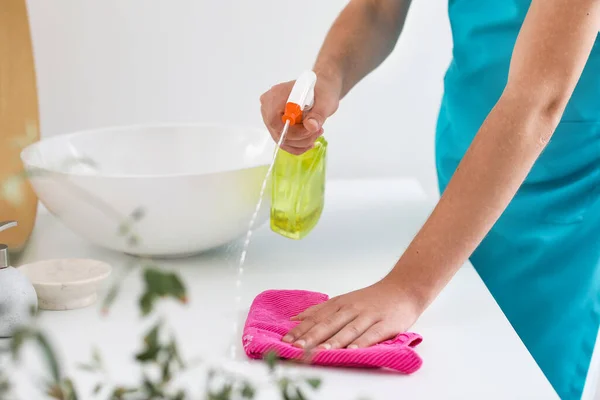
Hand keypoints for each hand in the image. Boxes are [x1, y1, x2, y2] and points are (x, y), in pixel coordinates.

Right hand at [260, 72, 341, 154]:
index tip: (310, 128)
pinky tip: (310, 140)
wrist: (321, 89)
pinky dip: (298, 145)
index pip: (274, 121)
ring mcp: (269, 117)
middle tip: (318, 131)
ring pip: (282, 140)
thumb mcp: (325, 102)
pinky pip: (284, 142)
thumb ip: (317, 115)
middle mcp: (268, 106)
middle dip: (300, 138)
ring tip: (316, 132)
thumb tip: (311, 126)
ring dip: (302, 142)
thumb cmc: (322, 91)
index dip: (292, 130)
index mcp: (276, 95)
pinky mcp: (275, 126)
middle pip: (278, 132)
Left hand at [282, 279, 422, 349]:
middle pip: (329, 323)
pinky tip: (353, 351)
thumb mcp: (343, 300)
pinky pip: (373, 334)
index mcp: (340, 303)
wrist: (403, 288)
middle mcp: (352, 308)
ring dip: (334, 341)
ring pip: (349, 329)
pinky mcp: (386, 324)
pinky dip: (362, 343)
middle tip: (298, 347)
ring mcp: (369, 315)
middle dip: (312, 336)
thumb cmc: (371, 299)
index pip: (317, 317)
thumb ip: (321, 310)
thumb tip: (296, 318)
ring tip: (321, 351)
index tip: (287, 340)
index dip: (302, 329)